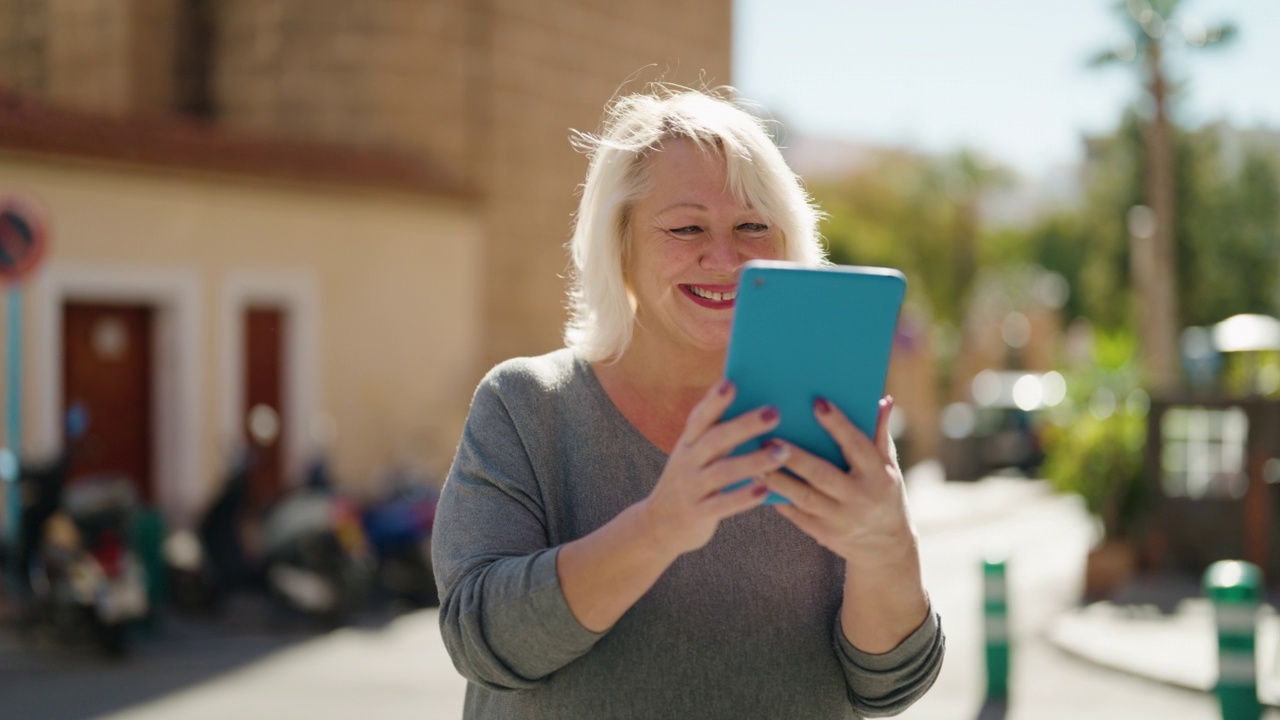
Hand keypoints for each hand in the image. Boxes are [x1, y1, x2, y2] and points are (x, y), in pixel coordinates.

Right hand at [638, 379, 791, 558]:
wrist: (657, 526)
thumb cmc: (690, 482)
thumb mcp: (695, 456)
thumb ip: (718, 435)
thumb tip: (757, 409)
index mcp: (688, 443)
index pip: (700, 417)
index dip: (714, 401)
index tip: (731, 383)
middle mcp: (687, 462)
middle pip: (716, 439)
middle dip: (744, 425)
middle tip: (774, 412)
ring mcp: (691, 488)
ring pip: (723, 472)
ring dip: (753, 461)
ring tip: (782, 452)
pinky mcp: (697, 514)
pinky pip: (722, 505)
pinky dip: (743, 497)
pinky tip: (765, 490)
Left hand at [760, 396, 916, 566]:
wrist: (885, 545)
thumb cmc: (883, 492)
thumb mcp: (889, 466)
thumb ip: (880, 434)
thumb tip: (883, 399)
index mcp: (878, 475)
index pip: (856, 445)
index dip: (838, 424)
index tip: (817, 402)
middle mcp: (860, 497)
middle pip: (822, 474)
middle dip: (794, 456)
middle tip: (768, 437)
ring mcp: (841, 519)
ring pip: (803, 497)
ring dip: (777, 479)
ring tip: (754, 460)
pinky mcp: (823, 534)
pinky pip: (796, 515)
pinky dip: (777, 498)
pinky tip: (757, 483)